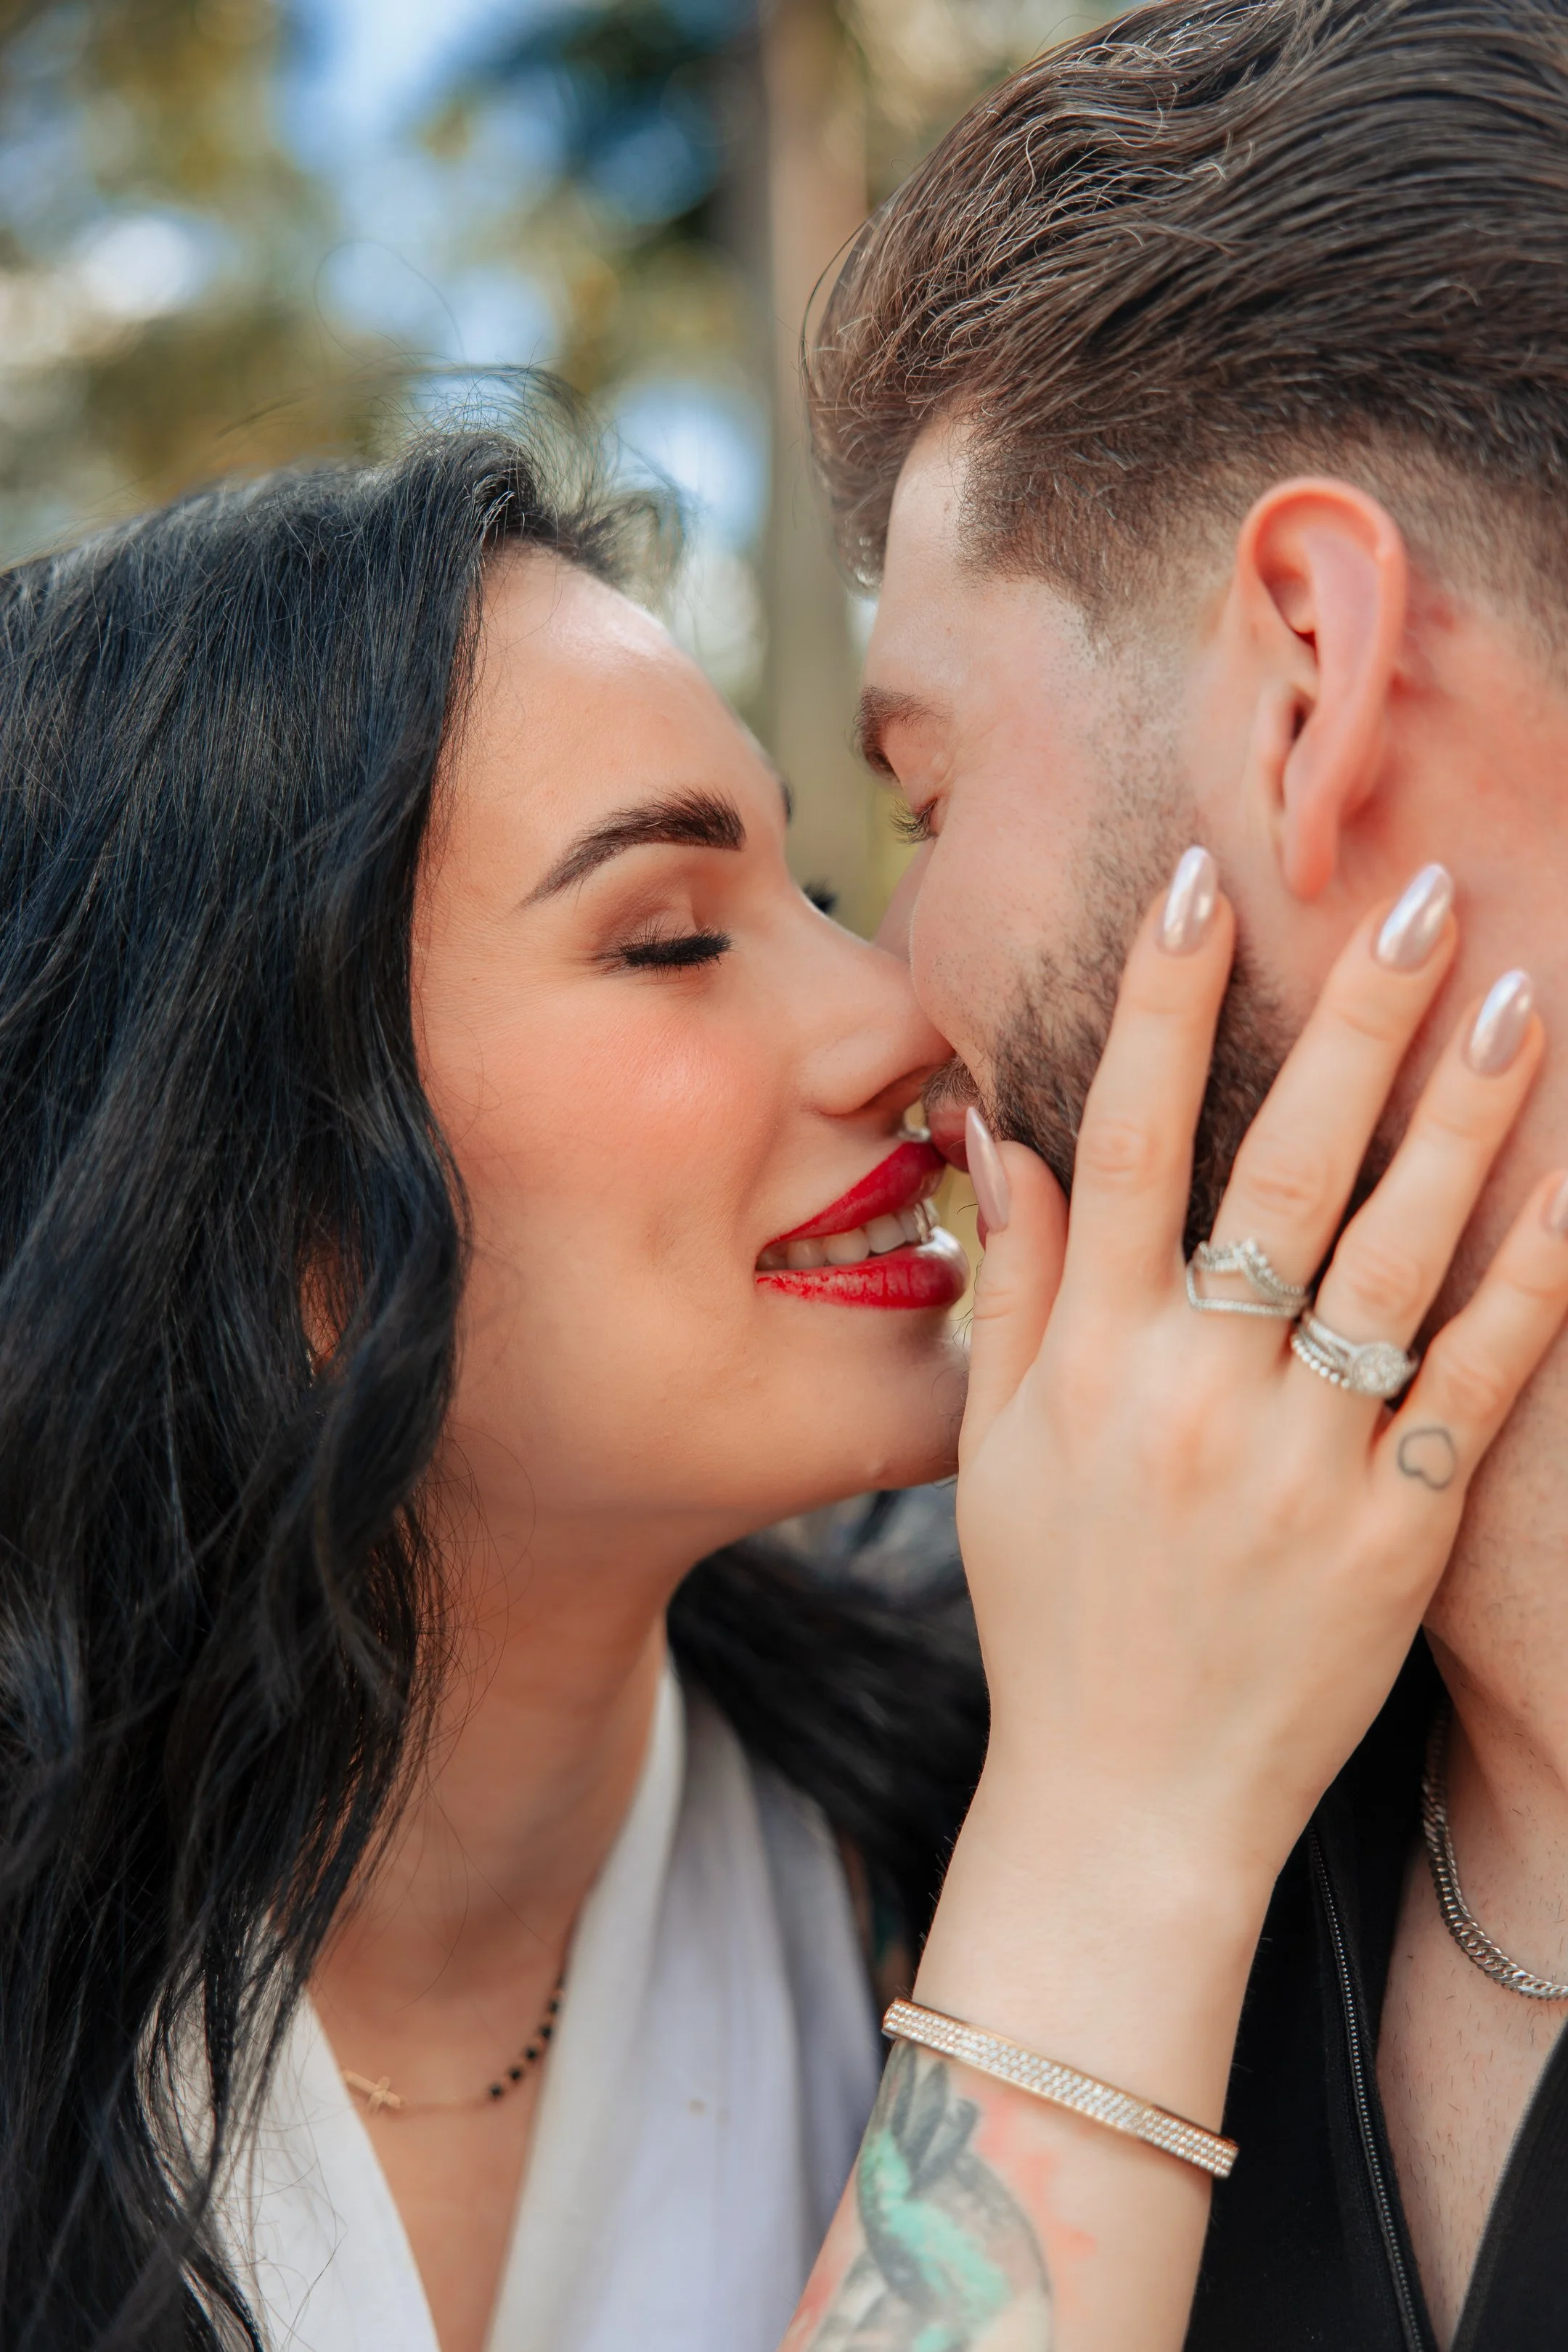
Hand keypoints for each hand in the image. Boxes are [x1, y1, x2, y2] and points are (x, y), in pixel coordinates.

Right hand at [953, 852, 1567, 1922]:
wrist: (1126, 1810)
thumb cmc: (1054, 1617)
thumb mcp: (993, 1452)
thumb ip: (1017, 1284)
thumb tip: (1007, 1127)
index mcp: (1092, 1363)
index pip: (1127, 1139)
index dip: (1162, 1003)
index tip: (1198, 881)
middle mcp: (1195, 1394)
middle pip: (1284, 1170)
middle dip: (1350, 1021)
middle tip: (1416, 894)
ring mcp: (1301, 1466)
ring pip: (1398, 1258)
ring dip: (1462, 1121)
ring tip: (1516, 999)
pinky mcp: (1392, 1537)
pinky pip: (1477, 1391)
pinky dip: (1533, 1288)